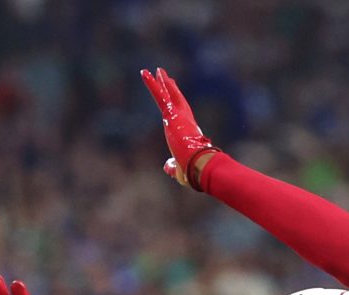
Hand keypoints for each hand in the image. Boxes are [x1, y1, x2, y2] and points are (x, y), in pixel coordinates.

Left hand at [141, 67, 217, 188]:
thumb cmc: (193, 171)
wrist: (200, 164)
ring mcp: (180, 116)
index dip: (177, 104)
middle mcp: (185, 121)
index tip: (175, 96)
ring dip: (162, 82)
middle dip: (170, 88)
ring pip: (168, 95)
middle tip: (165, 76)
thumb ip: (172, 166)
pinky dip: (153, 84)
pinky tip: (148, 73)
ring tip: (157, 69)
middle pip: (176, 100)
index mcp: (188, 133)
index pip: (182, 115)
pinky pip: (160, 95)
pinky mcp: (172, 115)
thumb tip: (167, 166)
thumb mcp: (180, 169)